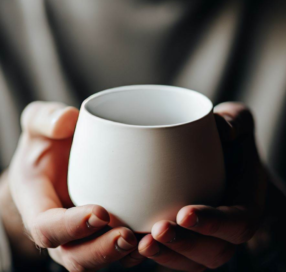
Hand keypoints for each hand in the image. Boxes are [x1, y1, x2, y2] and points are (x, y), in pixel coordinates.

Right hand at [8, 101, 143, 270]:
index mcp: (37, 204)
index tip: (100, 211)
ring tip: (150, 240)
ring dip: (124, 257)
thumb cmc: (49, 143)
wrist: (60, 157)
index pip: (46, 228)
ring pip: (100, 259)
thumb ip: (45, 118)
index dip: (70, 227)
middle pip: (75, 256)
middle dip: (102, 252)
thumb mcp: (40, 123)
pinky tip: (158, 235)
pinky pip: (117, 249)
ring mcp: (82, 233)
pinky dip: (137, 249)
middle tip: (129, 236)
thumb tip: (66, 120)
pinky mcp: (102, 229)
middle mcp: (60, 228)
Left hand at [138, 102, 267, 270]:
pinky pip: (175, 257)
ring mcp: (207, 236)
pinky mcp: (187, 236)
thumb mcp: (236, 122)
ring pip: (192, 262)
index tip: (184, 213)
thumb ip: (234, 121)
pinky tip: (131, 243)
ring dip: (167, 256)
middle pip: (214, 252)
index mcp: (246, 204)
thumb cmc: (228, 141)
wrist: (222, 158)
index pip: (238, 224)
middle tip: (156, 230)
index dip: (214, 224)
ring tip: (141, 243)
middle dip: (185, 245)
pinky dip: (156, 254)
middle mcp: (228, 227)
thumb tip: (222, 128)